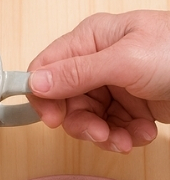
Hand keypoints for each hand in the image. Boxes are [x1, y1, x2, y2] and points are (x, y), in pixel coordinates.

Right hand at [27, 10, 169, 152]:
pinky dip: (125, 135)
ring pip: (88, 117)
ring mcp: (116, 83)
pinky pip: (113, 126)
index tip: (53, 120)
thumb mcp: (125, 61)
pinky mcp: (134, 104)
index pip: (47, 68)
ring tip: (127, 140)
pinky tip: (144, 133)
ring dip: (105, 134)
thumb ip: (77, 73)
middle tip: (99, 135)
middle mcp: (98, 61)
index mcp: (91, 39)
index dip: (45, 96)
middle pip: (66, 99)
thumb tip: (35, 82)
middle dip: (82, 122)